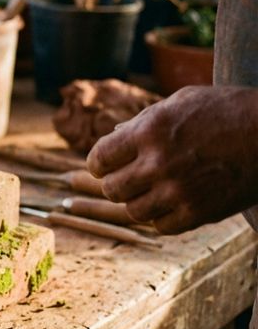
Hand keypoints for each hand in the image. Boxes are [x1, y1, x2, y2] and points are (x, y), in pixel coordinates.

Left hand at [86, 85, 257, 233]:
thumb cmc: (228, 110)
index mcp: (150, 131)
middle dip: (115, 183)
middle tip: (127, 179)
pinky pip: (161, 226)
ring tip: (150, 191)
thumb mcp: (181, 102)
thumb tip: (115, 135)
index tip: (105, 165)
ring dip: (138, 201)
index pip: (100, 158)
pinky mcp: (200, 212)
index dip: (99, 163)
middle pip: (112, 189)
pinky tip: (170, 203)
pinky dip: (161, 217)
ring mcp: (179, 190)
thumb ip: (144, 120)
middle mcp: (159, 163)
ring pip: (133, 210)